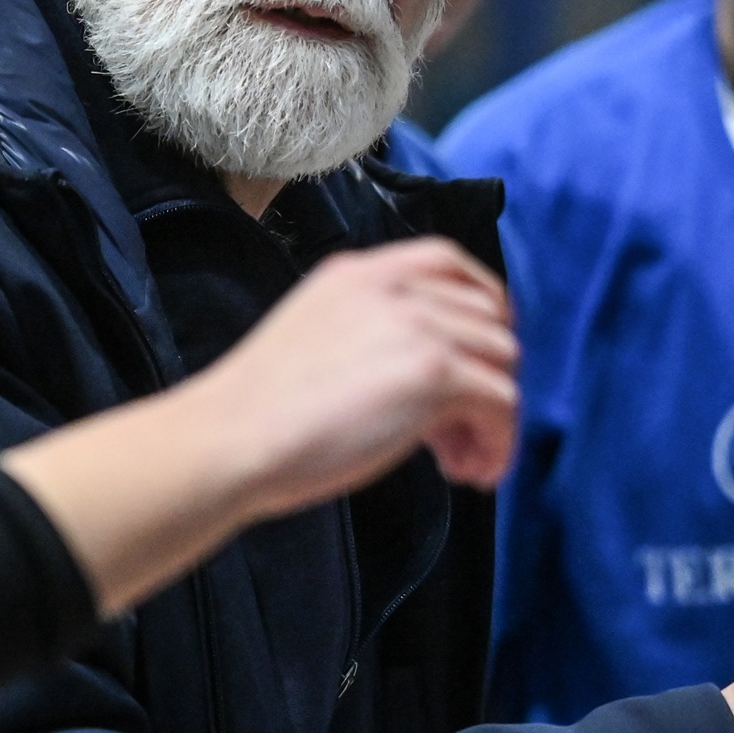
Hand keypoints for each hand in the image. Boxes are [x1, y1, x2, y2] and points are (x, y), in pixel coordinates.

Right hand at [185, 237, 519, 516]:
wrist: (231, 437)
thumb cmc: (259, 411)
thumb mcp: (314, 335)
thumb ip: (371, 332)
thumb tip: (431, 375)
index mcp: (359, 272)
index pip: (447, 260)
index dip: (484, 301)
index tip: (484, 347)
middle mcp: (395, 287)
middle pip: (487, 317)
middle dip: (485, 374)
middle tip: (457, 434)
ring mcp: (418, 325)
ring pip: (502, 361)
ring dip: (492, 416)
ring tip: (461, 462)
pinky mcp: (434, 372)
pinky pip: (502, 403)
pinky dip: (498, 443)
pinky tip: (469, 473)